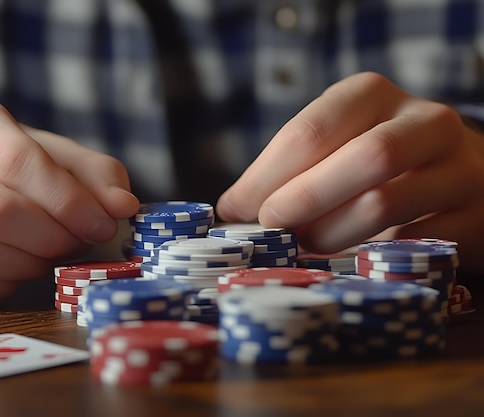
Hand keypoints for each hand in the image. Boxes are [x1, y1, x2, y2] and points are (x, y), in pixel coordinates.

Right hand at [0, 99, 138, 306]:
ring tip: (45, 256)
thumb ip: (93, 176)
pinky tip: (14, 272)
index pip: (16, 161)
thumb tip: (123, 207)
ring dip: (24, 265)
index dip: (67, 201)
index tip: (103, 225)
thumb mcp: (51, 156)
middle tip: (75, 244)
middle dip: (50, 237)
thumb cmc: (2, 169)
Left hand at [217, 72, 483, 272]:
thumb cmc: (375, 162)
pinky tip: (346, 261)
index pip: (310, 132)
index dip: (265, 177)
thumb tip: (230, 211)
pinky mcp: (477, 216)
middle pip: (362, 158)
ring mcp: (459, 168)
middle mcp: (424, 121)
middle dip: (303, 200)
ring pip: (386, 202)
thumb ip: (288, 171)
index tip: (235, 211)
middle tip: (269, 230)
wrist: (458, 174)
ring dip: (331, 234)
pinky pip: (414, 244)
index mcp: (372, 95)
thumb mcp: (332, 147)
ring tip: (303, 247)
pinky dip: (370, 257)